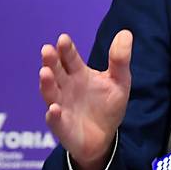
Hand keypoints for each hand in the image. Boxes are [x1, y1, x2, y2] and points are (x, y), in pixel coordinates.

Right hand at [39, 31, 132, 169]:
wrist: (104, 137)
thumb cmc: (107, 105)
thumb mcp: (120, 81)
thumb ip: (120, 59)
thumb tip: (126, 32)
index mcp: (78, 74)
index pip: (69, 58)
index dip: (66, 49)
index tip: (63, 39)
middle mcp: (65, 87)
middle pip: (56, 72)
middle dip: (51, 61)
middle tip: (47, 50)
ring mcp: (61, 106)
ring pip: (51, 93)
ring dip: (47, 83)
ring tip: (45, 72)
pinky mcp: (61, 126)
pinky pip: (55, 120)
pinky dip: (53, 115)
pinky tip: (54, 109)